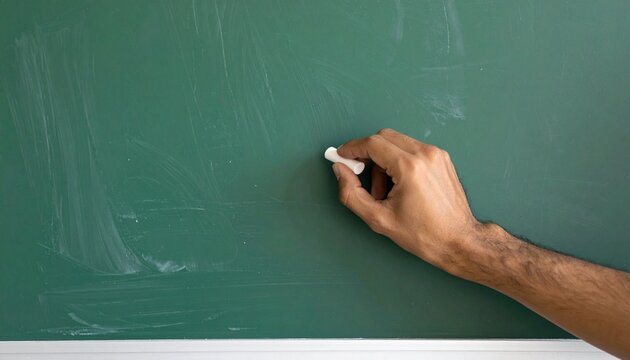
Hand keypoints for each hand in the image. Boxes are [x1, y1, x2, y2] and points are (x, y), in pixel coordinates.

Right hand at [333, 128, 481, 272]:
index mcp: (410, 167)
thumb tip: (340, 171)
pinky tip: (398, 185)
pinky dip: (398, 161)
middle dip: (367, 153)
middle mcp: (425, 154)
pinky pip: (411, 149)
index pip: (372, 143)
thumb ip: (352, 194)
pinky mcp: (442, 158)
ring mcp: (436, 154)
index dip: (352, 148)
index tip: (341, 156)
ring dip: (383, 160)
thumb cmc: (424, 234)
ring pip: (397, 142)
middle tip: (359, 174)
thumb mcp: (379, 219)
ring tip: (383, 190)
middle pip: (384, 137)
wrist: (459, 240)